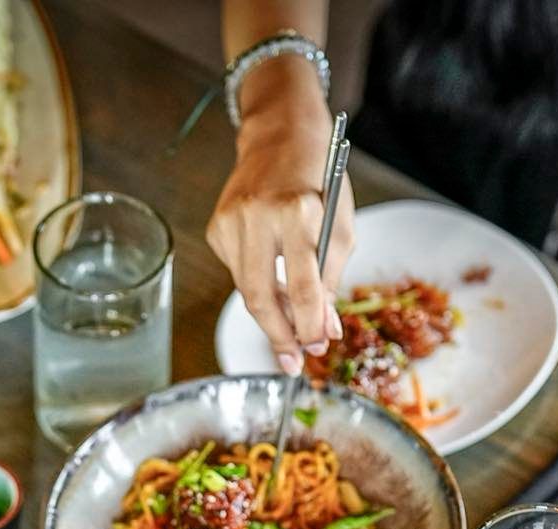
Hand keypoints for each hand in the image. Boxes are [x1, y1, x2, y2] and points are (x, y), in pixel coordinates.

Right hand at [205, 67, 355, 375]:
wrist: (281, 135)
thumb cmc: (319, 180)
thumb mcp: (340, 225)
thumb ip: (331, 279)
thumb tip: (323, 330)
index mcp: (299, 211)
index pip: (302, 284)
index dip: (309, 324)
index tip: (316, 348)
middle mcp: (258, 215)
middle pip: (260, 296)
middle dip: (279, 335)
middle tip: (292, 362)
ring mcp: (231, 221)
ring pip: (245, 288)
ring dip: (271, 314)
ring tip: (291, 327)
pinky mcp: (216, 226)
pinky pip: (237, 270)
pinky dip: (257, 281)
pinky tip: (271, 268)